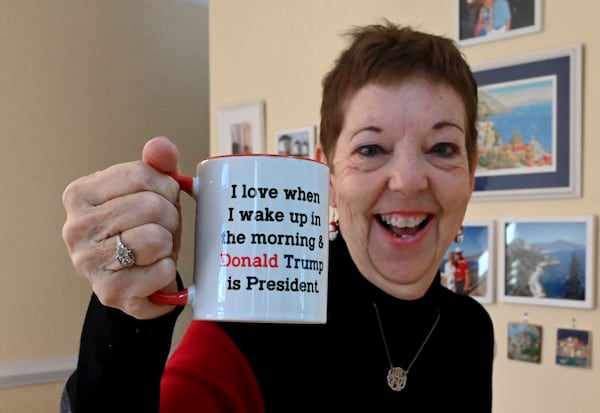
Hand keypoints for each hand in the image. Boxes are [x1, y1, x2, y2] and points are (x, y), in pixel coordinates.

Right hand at [62, 137, 182, 318]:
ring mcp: (88, 263)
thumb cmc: (144, 229)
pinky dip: (167, 271)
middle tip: (162, 229)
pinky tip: (153, 272)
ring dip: (168, 244)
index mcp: (80, 194)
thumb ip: (157, 164)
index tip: (161, 200)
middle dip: (169, 218)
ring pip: (156, 238)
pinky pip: (161, 271)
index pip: (141, 173)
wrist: (141, 279)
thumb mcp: (153, 191)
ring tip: (157, 249)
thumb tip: (161, 147)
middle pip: (151, 206)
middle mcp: (75, 228)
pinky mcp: (110, 293)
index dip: (165, 187)